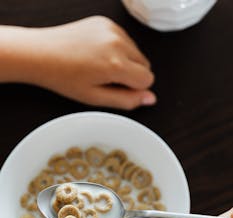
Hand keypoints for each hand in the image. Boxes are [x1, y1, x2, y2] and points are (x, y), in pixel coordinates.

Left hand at [18, 16, 154, 108]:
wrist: (41, 53)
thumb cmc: (63, 76)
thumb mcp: (95, 98)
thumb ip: (126, 100)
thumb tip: (149, 99)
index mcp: (115, 64)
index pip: (148, 79)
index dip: (135, 88)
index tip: (119, 88)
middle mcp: (117, 43)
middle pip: (145, 64)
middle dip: (131, 74)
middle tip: (106, 78)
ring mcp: (112, 29)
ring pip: (136, 52)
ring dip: (125, 61)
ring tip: (99, 66)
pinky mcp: (106, 22)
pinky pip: (124, 39)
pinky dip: (116, 48)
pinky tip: (97, 54)